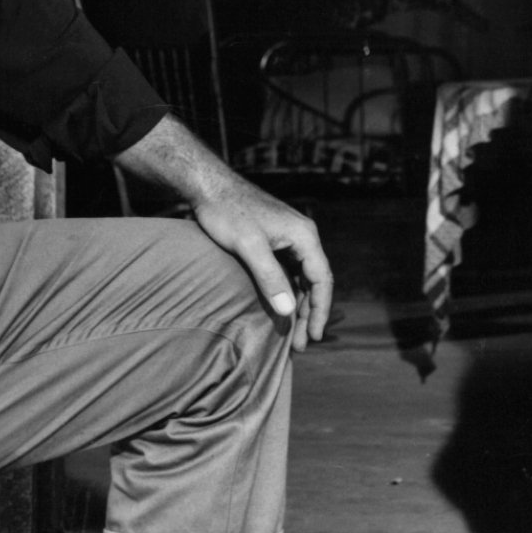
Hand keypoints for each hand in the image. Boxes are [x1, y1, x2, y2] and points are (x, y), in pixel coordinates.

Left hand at [189, 172, 332, 351]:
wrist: (209, 187)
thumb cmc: (229, 212)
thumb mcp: (249, 246)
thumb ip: (269, 278)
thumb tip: (288, 311)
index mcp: (304, 235)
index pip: (322, 279)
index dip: (320, 310)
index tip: (315, 337)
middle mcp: (302, 237)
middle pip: (314, 282)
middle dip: (310, 314)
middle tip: (302, 345)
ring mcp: (288, 239)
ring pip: (301, 279)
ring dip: (299, 306)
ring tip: (292, 335)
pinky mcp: (274, 242)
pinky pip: (288, 273)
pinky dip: (287, 293)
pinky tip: (280, 310)